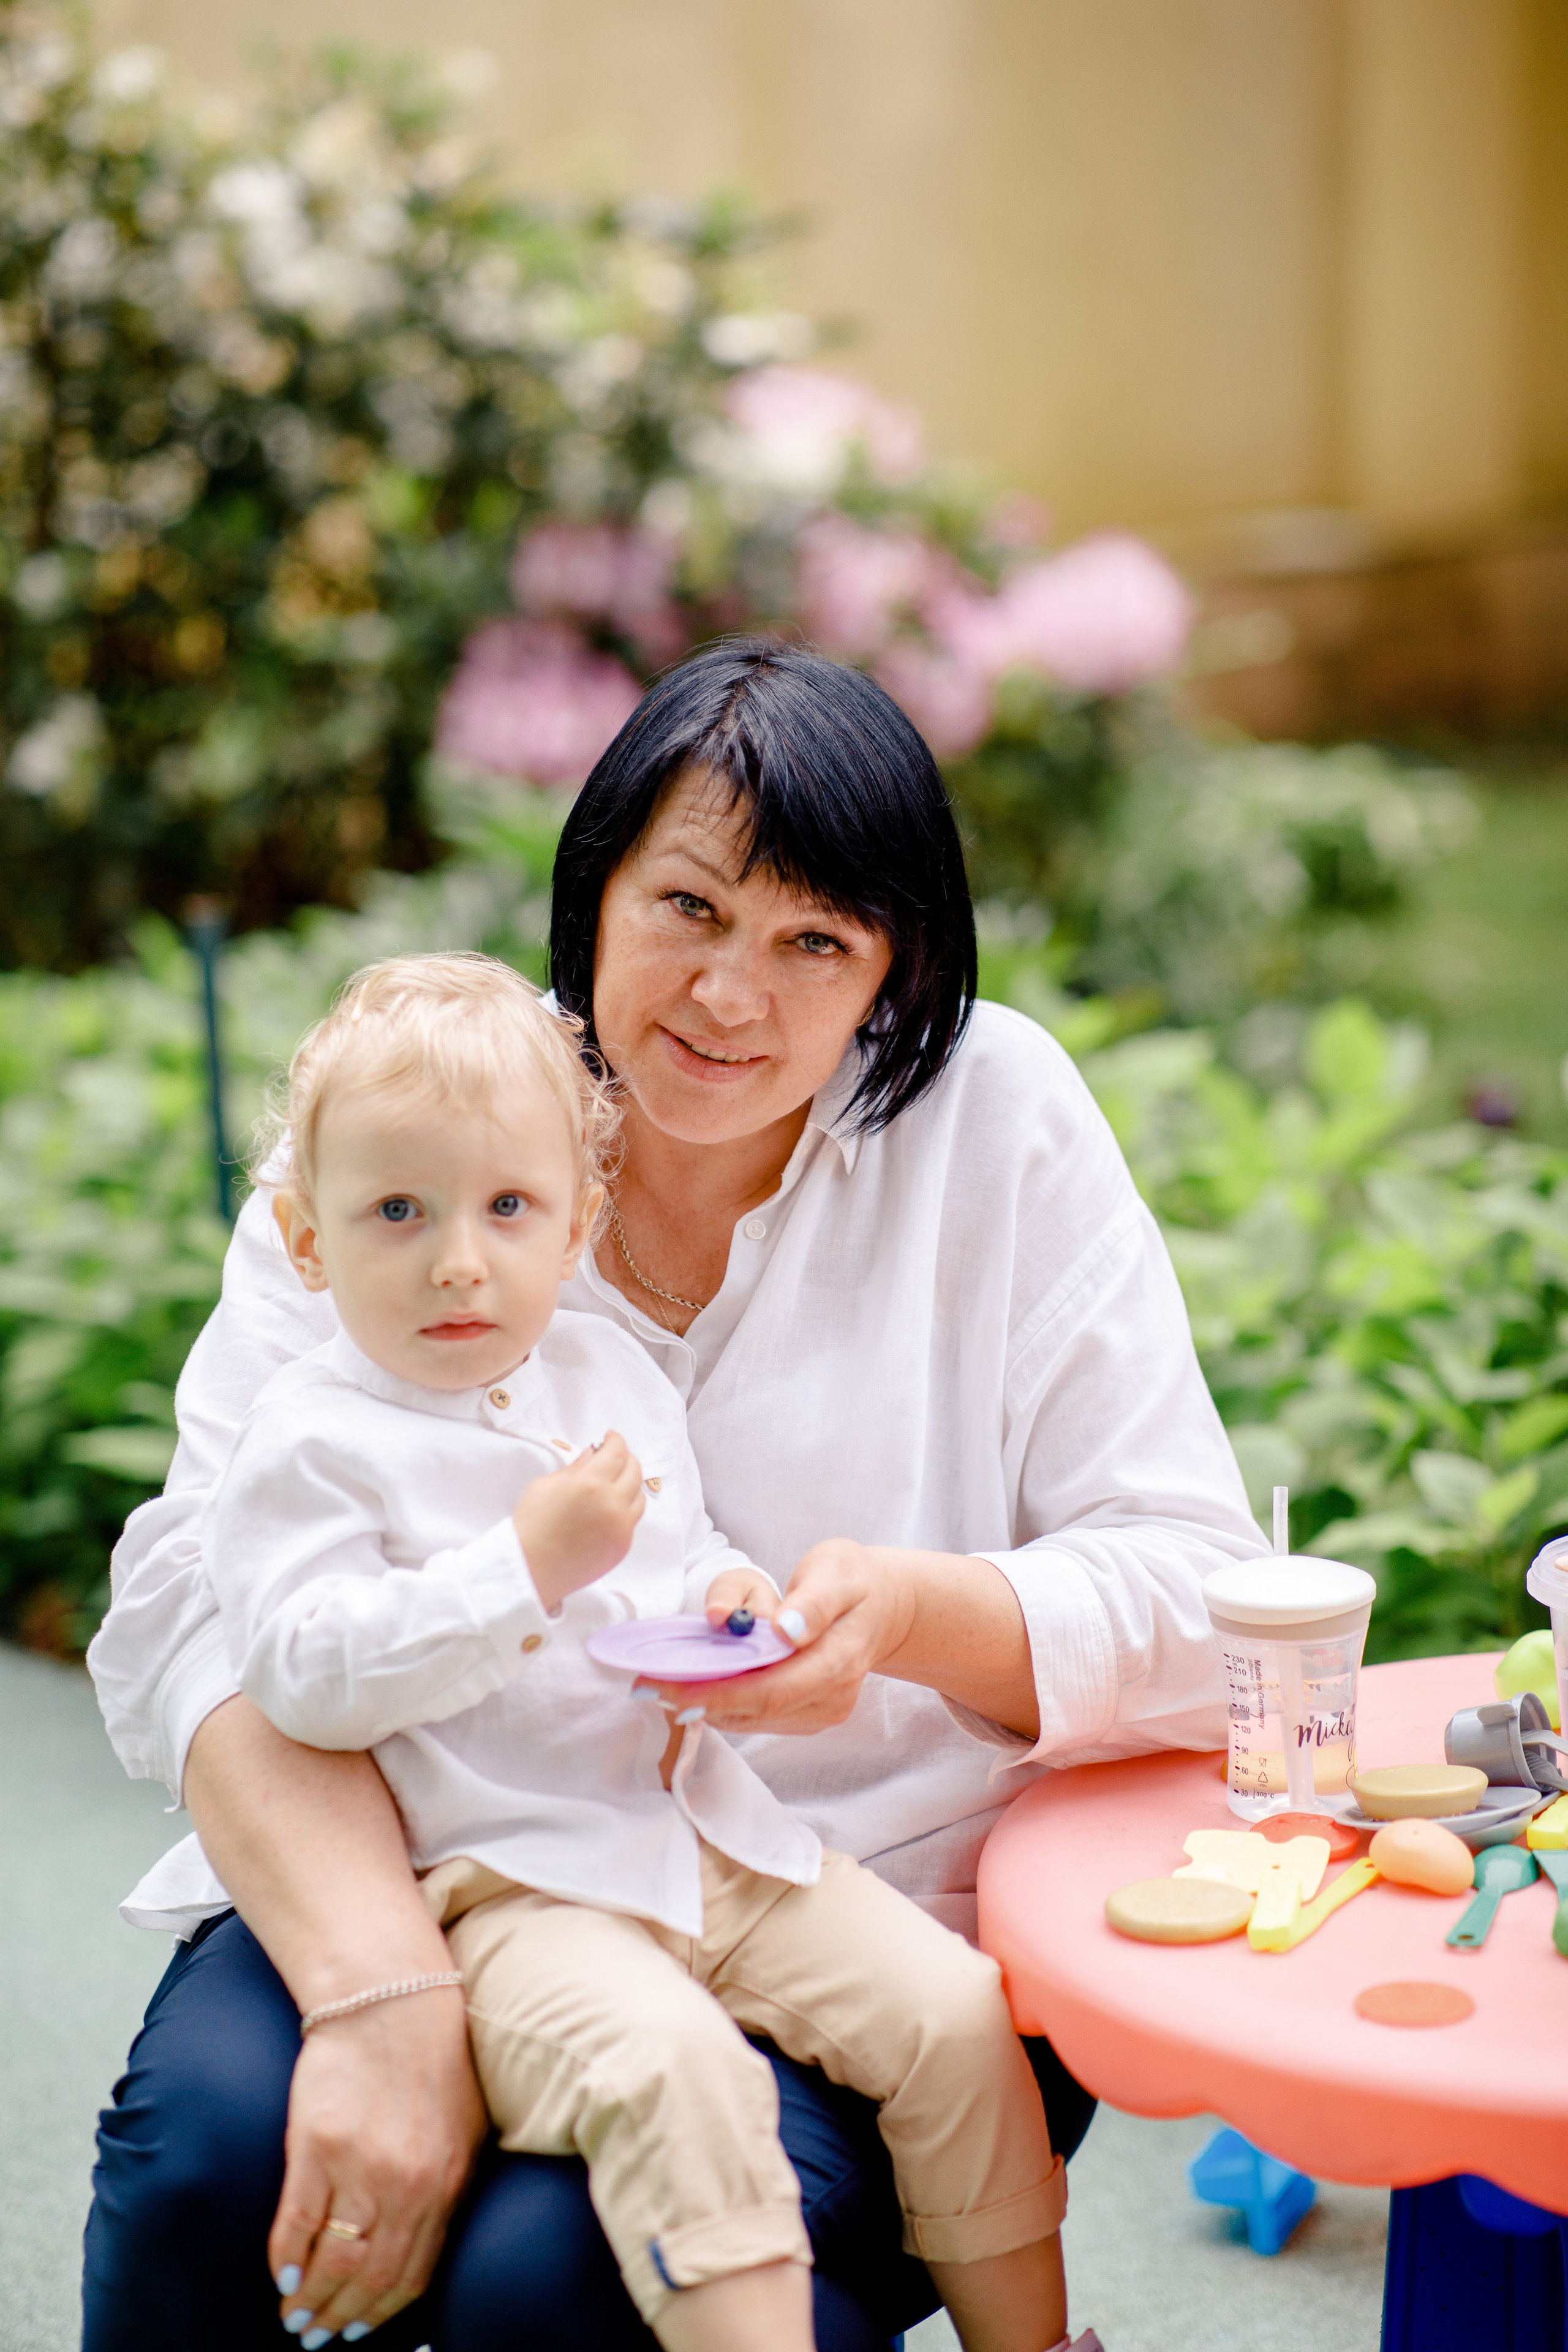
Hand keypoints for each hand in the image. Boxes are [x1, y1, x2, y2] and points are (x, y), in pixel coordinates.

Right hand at [272, 1982, 482, 2340]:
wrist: (391, 1997)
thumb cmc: (430, 2058)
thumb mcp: (461, 2128)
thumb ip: (448, 2186)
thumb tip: (431, 2243)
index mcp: (444, 2183)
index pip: (411, 2276)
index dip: (381, 2314)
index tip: (359, 2332)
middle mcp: (405, 2186)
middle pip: (369, 2280)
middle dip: (341, 2319)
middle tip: (317, 2335)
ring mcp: (359, 2169)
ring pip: (331, 2263)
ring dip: (309, 2299)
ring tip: (294, 2314)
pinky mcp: (316, 2149)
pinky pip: (297, 2224)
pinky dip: (286, 2258)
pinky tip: (279, 2275)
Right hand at [513, 1430, 644, 1609]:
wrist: (532, 1568)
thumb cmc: (532, 1525)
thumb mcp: (546, 1485)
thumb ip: (575, 1467)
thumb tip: (593, 1454)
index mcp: (590, 1483)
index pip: (617, 1452)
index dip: (616, 1440)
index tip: (610, 1437)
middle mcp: (612, 1504)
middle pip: (634, 1471)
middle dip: (626, 1458)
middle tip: (615, 1456)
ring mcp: (620, 1527)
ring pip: (639, 1496)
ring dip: (629, 1484)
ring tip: (614, 1483)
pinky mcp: (622, 1546)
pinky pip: (632, 1520)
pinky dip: (625, 1508)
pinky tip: (610, 1508)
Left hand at [655, 1539, 910, 1734]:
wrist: (883, 1607)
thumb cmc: (854, 1582)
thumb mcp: (837, 1571)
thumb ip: (813, 1600)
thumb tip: (785, 1630)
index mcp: (838, 1660)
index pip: (772, 1690)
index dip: (720, 1694)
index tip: (672, 1688)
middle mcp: (831, 1697)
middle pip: (757, 1712)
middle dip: (700, 1702)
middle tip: (647, 1688)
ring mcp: (821, 1711)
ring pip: (754, 1720)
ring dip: (706, 1706)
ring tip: (659, 1687)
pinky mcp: (808, 1715)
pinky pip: (759, 1717)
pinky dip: (724, 1705)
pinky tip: (694, 1688)